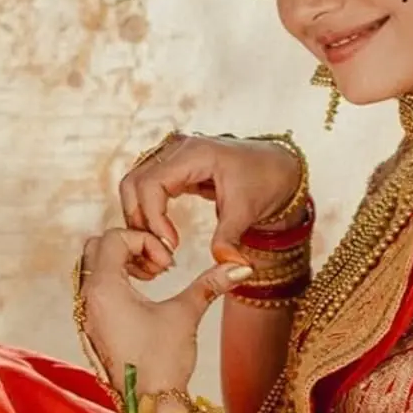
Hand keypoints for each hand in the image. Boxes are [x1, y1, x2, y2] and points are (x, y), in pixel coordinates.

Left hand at [78, 229, 253, 392]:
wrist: (150, 406)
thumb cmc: (163, 361)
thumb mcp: (186, 314)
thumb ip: (210, 283)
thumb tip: (243, 265)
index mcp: (104, 288)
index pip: (114, 238)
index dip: (145, 242)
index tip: (169, 265)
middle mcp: (87, 298)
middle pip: (97, 247)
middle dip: (129, 247)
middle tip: (158, 267)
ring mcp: (85, 314)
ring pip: (93, 267)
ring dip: (121, 264)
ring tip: (152, 279)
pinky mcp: (91, 327)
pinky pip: (93, 289)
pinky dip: (115, 282)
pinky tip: (141, 298)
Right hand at [120, 133, 304, 267]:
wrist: (278, 167)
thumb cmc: (265, 179)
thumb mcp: (246, 211)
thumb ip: (229, 238)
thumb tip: (224, 264)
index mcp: (194, 153)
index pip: (151, 184)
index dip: (153, 217)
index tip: (170, 245)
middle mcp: (178, 149)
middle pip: (134, 182)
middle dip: (139, 218)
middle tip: (156, 249)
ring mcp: (173, 155)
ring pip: (136, 183)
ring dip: (139, 215)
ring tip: (157, 244)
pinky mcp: (174, 167)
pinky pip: (148, 186)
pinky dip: (148, 209)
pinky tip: (162, 233)